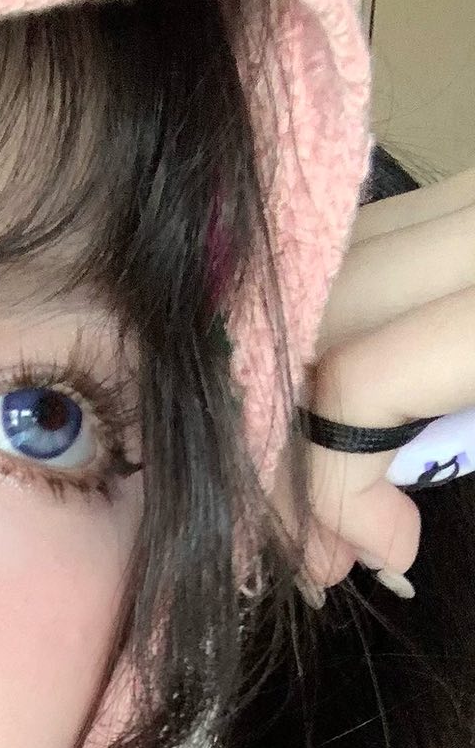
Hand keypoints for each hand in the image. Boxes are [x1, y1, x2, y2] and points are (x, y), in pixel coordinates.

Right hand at [276, 159, 474, 600]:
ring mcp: (473, 193)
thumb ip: (444, 465)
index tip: (371, 555)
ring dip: (296, 395)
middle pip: (313, 329)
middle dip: (291, 450)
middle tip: (317, 546)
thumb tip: (368, 543)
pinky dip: (332, 339)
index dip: (330, 489)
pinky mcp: (470, 192)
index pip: (356, 383)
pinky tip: (353, 413)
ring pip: (321, 283)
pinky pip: (361, 253)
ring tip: (327, 490)